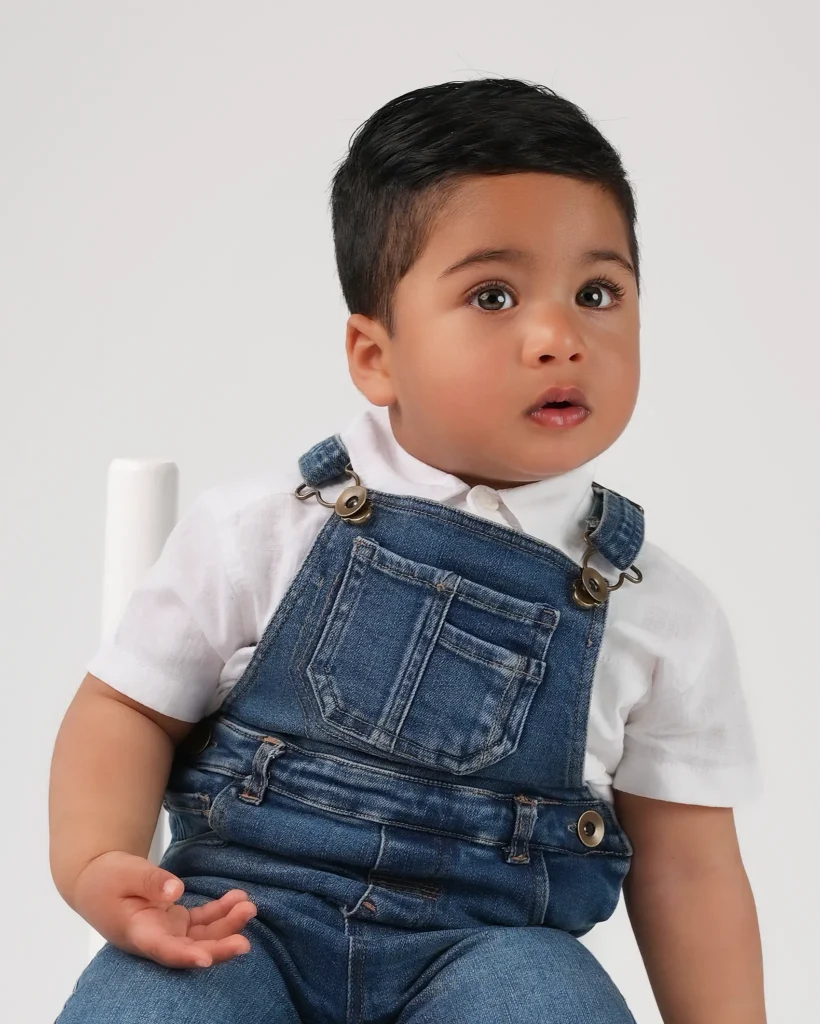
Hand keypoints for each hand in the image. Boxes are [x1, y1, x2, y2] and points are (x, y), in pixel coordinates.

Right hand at [72, 850, 256, 968]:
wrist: (97, 881)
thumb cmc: (108, 877)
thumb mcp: (126, 872)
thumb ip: (151, 881)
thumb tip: (176, 891)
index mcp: (138, 933)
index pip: (163, 949)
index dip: (185, 956)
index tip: (206, 959)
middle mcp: (155, 939)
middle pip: (190, 950)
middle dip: (219, 948)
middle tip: (245, 943)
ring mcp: (168, 931)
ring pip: (201, 937)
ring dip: (226, 926)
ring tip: (248, 907)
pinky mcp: (176, 922)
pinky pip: (203, 921)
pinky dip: (221, 912)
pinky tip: (238, 898)